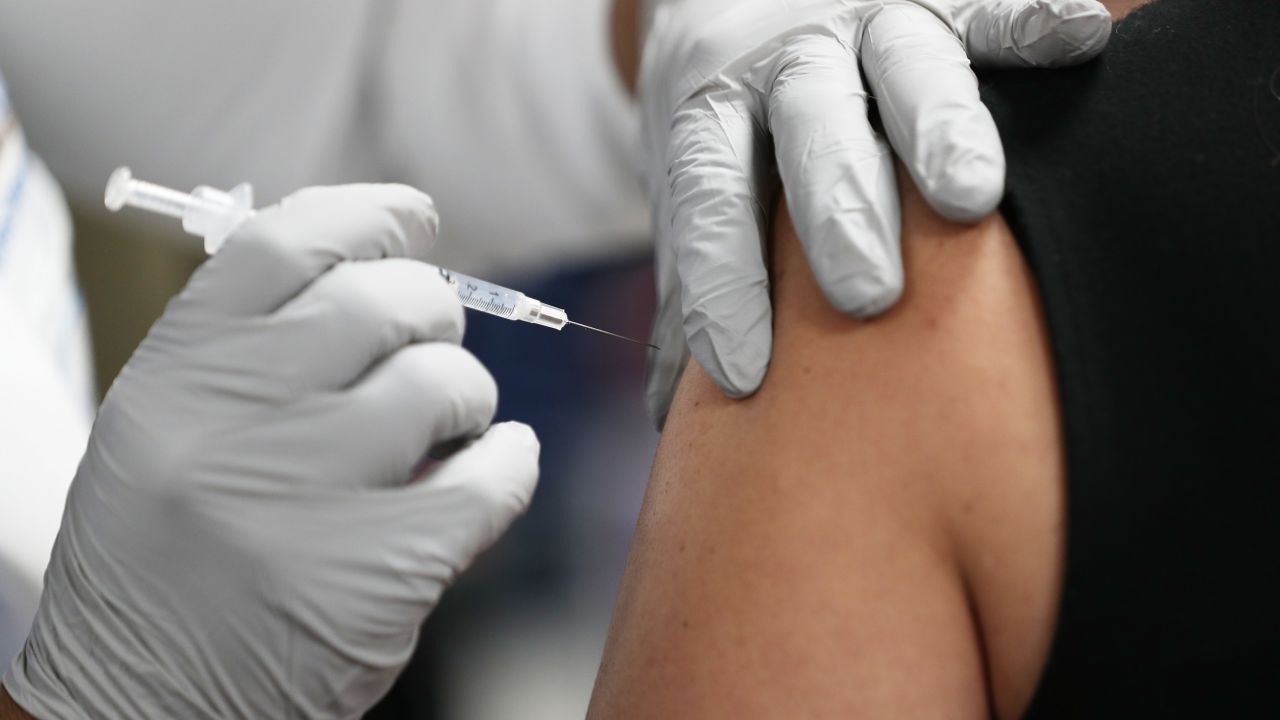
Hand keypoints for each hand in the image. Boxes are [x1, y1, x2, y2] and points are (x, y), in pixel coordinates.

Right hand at [3, 186, 538, 718]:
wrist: (144, 707)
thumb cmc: (168, 554)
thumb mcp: (168, 429)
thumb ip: (253, 346)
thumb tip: (382, 262)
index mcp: (176, 373)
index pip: (288, 241)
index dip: (370, 214)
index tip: (415, 220)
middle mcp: (236, 422)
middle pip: (385, 300)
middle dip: (432, 309)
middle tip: (432, 340)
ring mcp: (310, 496)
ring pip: (446, 382)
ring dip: (467, 393)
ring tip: (446, 424)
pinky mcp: (381, 571)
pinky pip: (496, 475)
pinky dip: (511, 462)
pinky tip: (497, 467)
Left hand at [641, 0, 1110, 424]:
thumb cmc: (734, 121)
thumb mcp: (695, 181)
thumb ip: (694, 279)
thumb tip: (672, 414)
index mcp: (714, 110)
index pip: (710, 197)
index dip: (722, 282)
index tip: (741, 374)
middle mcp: (787, 62)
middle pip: (810, 132)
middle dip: (839, 212)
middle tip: (866, 297)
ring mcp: (866, 20)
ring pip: (904, 65)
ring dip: (937, 127)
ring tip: (968, 198)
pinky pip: (988, 5)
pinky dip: (1028, 22)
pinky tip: (1081, 45)